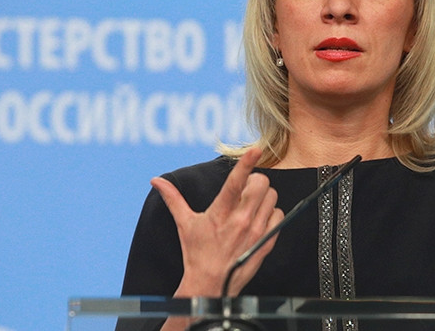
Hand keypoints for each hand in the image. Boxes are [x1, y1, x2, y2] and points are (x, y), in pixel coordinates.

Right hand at [150, 147, 283, 297]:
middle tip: (246, 189)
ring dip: (263, 196)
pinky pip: (279, 215)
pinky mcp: (266, 242)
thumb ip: (173, 198)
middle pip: (261, 184)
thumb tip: (156, 181)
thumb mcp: (184, 224)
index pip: (235, 182)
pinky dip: (271, 213)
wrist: (210, 284)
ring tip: (251, 206)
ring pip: (272, 197)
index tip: (255, 149)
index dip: (246, 163)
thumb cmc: (197, 253)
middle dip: (255, 181)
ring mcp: (256, 231)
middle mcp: (241, 220)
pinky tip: (259, 219)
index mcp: (220, 213)